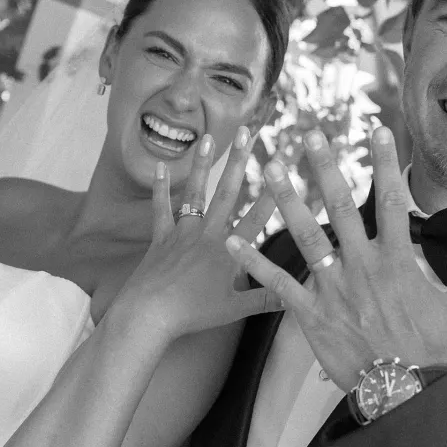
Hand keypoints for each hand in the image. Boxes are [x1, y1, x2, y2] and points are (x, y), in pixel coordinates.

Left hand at [110, 126, 282, 339]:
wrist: (149, 314)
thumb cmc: (193, 314)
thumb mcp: (235, 310)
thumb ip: (266, 299)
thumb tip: (296, 296)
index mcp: (228, 251)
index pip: (257, 217)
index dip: (274, 193)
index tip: (285, 168)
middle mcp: (207, 235)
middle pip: (227, 192)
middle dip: (239, 160)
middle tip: (247, 132)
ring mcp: (182, 233)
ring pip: (195, 192)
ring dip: (202, 164)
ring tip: (208, 137)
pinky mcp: (160, 238)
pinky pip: (160, 208)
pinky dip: (160, 187)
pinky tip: (160, 165)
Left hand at [224, 127, 446, 390]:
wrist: (403, 393)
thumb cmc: (433, 351)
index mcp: (398, 260)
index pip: (391, 199)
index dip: (385, 161)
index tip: (377, 129)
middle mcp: (363, 265)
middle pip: (340, 205)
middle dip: (324, 166)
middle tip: (308, 134)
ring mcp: (334, 288)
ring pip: (305, 234)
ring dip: (285, 199)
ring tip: (269, 167)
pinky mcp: (311, 313)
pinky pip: (277, 283)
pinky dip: (253, 261)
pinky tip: (231, 240)